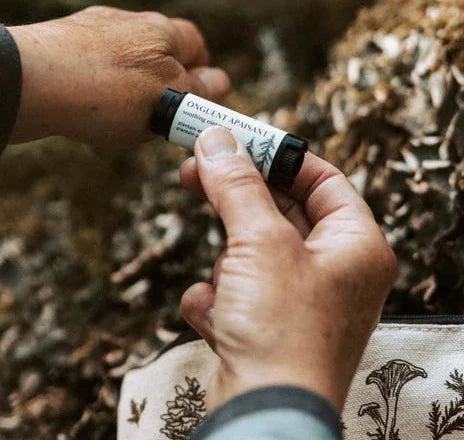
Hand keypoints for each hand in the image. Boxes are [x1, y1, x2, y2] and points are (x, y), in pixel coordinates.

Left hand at [7, 6, 229, 144]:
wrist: (26, 81)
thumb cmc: (105, 92)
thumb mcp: (165, 101)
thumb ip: (196, 92)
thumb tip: (220, 82)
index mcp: (162, 30)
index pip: (196, 44)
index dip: (201, 73)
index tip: (193, 102)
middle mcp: (129, 21)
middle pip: (159, 50)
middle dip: (163, 82)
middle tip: (154, 116)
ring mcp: (91, 28)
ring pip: (124, 59)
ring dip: (128, 85)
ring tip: (116, 116)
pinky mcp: (60, 41)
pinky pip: (91, 64)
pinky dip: (97, 84)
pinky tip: (84, 105)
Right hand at [178, 127, 395, 412]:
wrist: (261, 416)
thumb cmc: (283, 334)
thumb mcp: (260, 242)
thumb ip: (237, 185)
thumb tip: (217, 139)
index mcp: (354, 246)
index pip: (322, 179)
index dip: (279, 156)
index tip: (238, 140)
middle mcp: (332, 272)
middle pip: (279, 211)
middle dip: (235, 198)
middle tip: (196, 169)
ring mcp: (298, 300)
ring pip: (251, 252)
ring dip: (228, 262)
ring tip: (225, 283)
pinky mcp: (267, 326)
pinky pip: (235, 291)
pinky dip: (218, 299)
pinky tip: (217, 317)